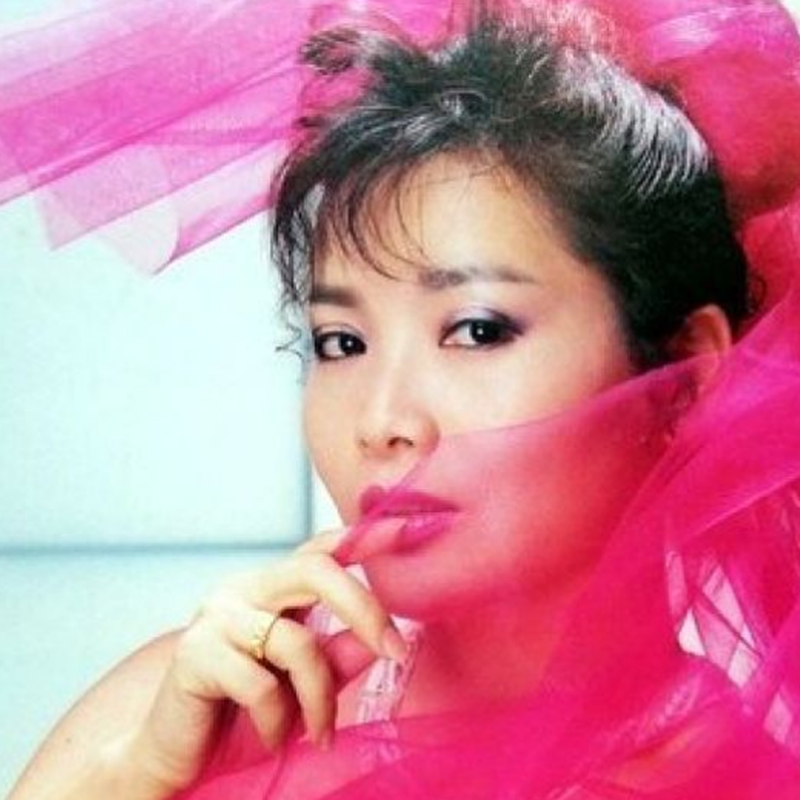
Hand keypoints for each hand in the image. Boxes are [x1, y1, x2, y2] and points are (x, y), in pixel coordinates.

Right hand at [117, 522, 407, 794]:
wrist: (179, 757)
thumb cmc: (245, 715)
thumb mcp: (304, 685)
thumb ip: (338, 656)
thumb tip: (382, 638)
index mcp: (273, 590)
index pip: (321, 550)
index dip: (363, 536)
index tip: (406, 526)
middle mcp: (245, 589)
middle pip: (315, 571)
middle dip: (363, 609)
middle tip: (396, 650)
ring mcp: (217, 616)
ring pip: (297, 642)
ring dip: (319, 698)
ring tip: (316, 732)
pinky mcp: (195, 652)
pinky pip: (261, 684)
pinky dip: (277, 720)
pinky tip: (271, 737)